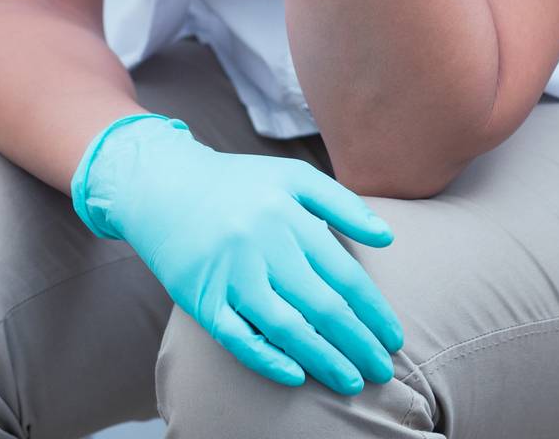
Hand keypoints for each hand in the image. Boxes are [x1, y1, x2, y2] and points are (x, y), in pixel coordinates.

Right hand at [74, 114, 404, 393]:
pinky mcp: (202, 297)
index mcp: (289, 214)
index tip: (393, 338)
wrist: (164, 185)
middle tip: (383, 371)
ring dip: (323, 359)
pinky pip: (237, 337)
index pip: (343, 274)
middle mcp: (262, 243)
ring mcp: (230, 273)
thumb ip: (342, 203)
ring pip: (285, 326)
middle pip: (321, 304)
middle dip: (358, 342)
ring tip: (351, 381)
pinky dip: (267, 358)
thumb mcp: (292, 178)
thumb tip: (388, 237)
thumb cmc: (239, 184)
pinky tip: (296, 376)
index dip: (373, 311)